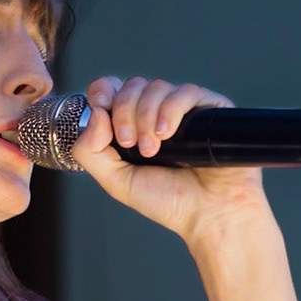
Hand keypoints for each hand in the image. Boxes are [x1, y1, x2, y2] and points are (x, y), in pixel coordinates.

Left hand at [69, 76, 271, 241]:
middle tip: (130, 144)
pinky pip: (185, 92)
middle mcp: (157, 113)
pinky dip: (170, 110)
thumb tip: (95, 112)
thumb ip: (90, 151)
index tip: (101, 108)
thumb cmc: (170, 202)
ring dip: (146, 116)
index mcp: (133, 126)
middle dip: (125, 112)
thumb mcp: (116, 182)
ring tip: (153, 150)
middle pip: (132, 86)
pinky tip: (168, 135)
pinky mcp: (209, 107)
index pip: (112, 90)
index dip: (102, 91)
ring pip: (156, 87)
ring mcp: (184, 109)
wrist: (210, 214)